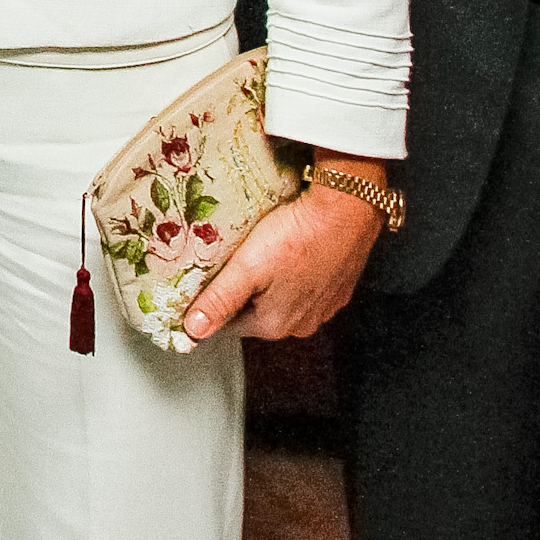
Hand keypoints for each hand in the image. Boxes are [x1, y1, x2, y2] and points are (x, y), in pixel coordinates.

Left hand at [184, 176, 387, 344]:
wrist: (346, 209)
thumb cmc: (295, 237)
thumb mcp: (247, 267)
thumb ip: (219, 300)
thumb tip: (192, 330)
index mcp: (276, 325)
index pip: (231, 324)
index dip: (215, 303)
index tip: (205, 282)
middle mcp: (303, 323)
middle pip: (257, 313)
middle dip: (242, 292)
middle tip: (231, 262)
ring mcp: (325, 306)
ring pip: (283, 299)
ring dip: (269, 282)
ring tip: (258, 254)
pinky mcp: (340, 286)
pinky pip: (306, 285)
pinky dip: (294, 273)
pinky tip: (289, 251)